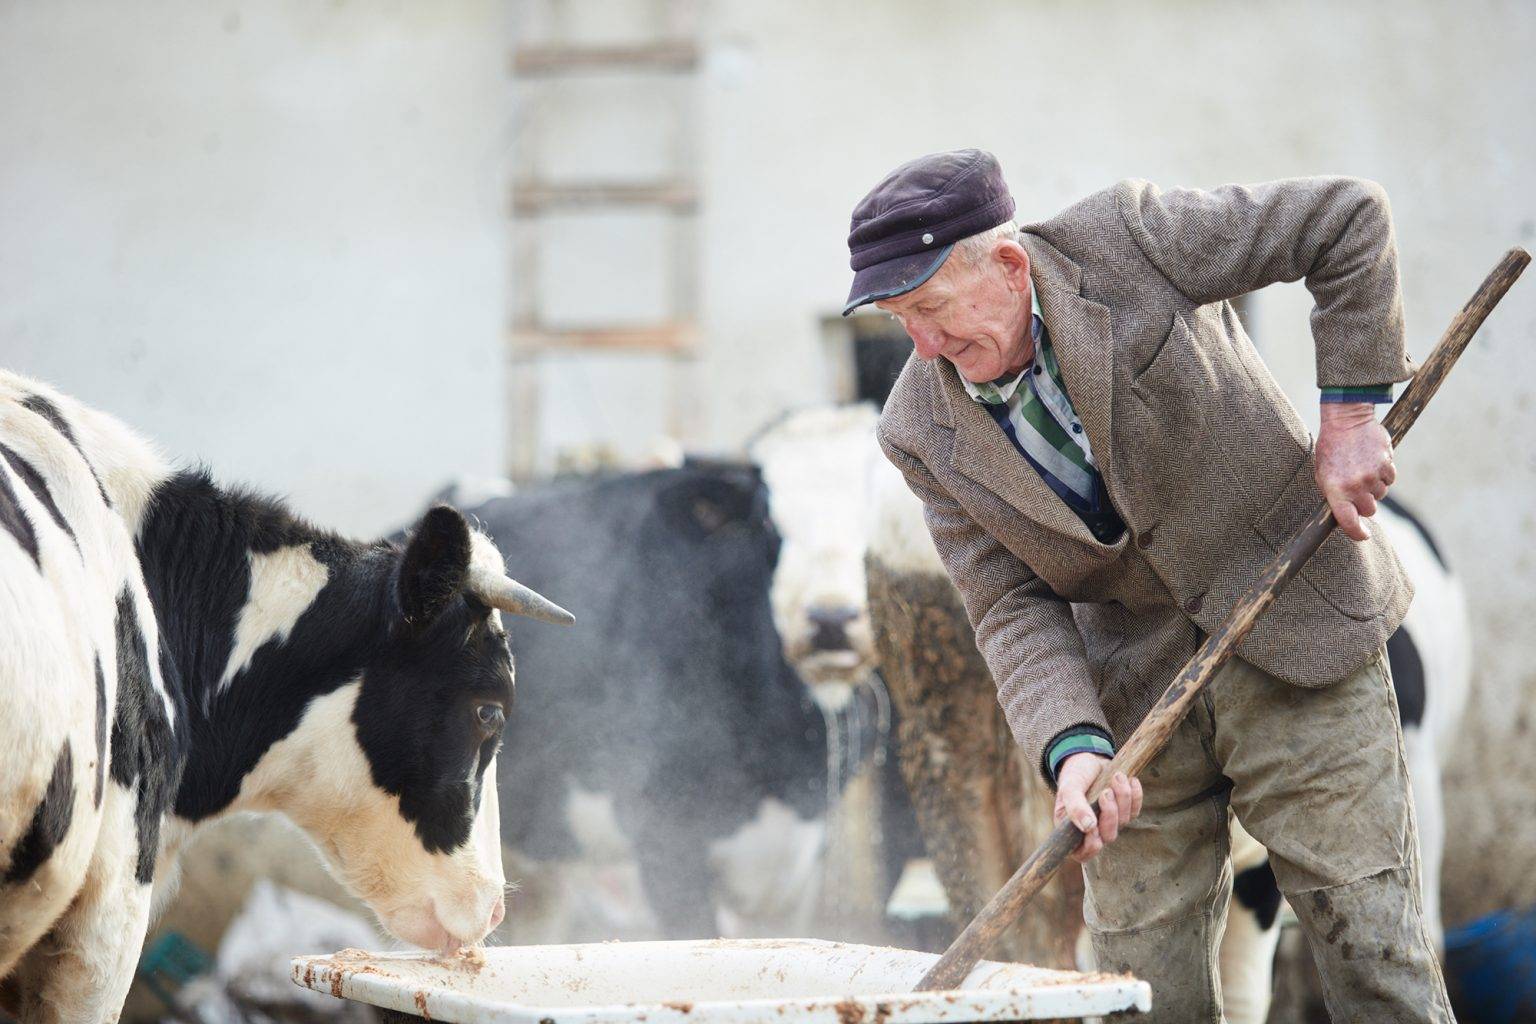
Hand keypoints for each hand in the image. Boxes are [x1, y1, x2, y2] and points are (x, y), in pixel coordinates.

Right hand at [1053, 753, 1142, 863]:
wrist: (1087, 757)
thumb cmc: (1074, 775)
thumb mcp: (1069, 788)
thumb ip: (1075, 807)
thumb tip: (1088, 827)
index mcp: (1073, 829)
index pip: (1083, 853)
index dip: (1091, 845)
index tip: (1093, 826)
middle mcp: (1092, 829)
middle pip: (1108, 836)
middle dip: (1110, 814)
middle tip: (1105, 792)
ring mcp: (1110, 820)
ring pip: (1124, 821)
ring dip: (1122, 798)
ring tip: (1116, 777)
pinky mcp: (1124, 810)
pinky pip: (1136, 810)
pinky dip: (1135, 795)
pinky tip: (1130, 779)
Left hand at [1315, 402, 1394, 541]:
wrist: (1346, 421)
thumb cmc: (1331, 450)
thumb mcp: (1323, 474)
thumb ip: (1334, 495)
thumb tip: (1347, 514)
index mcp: (1335, 490)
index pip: (1349, 522)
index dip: (1357, 533)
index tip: (1363, 535)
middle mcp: (1355, 486)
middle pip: (1369, 510)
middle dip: (1364, 503)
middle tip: (1356, 489)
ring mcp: (1372, 476)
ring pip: (1381, 495)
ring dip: (1374, 487)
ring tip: (1362, 469)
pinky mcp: (1386, 465)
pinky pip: (1390, 480)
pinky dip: (1384, 475)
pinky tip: (1373, 462)